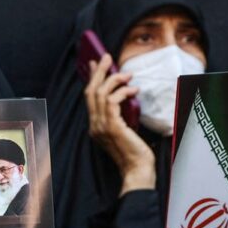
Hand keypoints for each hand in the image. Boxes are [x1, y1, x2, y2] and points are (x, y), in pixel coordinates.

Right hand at [84, 54, 155, 194]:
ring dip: (114, 79)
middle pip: (91, 91)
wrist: (138, 170)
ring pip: (100, 93)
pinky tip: (133, 90)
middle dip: (98, 71)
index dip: (92, 78)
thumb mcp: (126, 129)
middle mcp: (94, 125)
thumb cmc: (136, 153)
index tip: (95, 64)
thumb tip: (126, 95)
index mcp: (96, 126)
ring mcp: (101, 126)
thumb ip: (121, 115)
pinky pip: (112, 101)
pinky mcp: (111, 126)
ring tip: (127, 75)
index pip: (89, 98)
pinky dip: (122, 92)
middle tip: (106, 57)